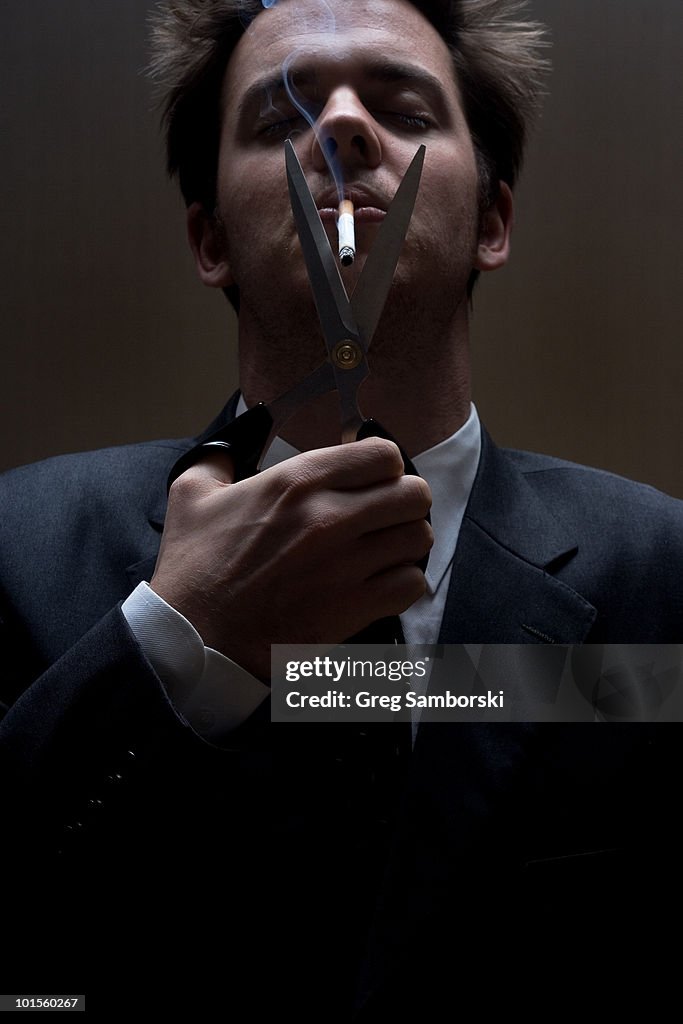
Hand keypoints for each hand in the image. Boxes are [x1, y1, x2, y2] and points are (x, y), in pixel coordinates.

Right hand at [150, 437, 432, 680]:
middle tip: (386, 515)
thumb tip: (238, 440)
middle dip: (404, 502)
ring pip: (418, 538)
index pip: (383, 455)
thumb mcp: (191, 494)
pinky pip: (412, 584)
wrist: (195, 638)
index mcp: (297, 481)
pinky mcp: (354, 608)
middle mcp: (330, 517)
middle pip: (414, 494)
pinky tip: (382, 582)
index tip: (370, 479)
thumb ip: (221, 458)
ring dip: (406, 542)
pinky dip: (403, 582)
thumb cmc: (194, 569)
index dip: (383, 466)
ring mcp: (346, 565)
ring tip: (386, 550)